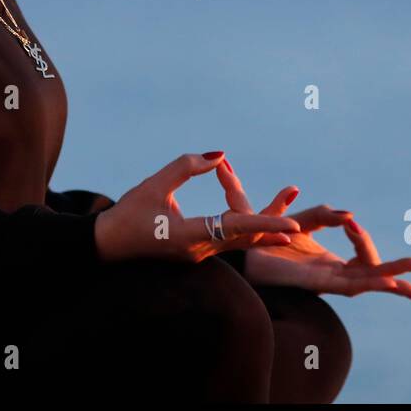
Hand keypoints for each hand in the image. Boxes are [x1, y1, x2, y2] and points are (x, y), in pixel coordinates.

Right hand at [92, 152, 302, 263]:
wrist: (107, 246)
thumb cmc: (127, 214)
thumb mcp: (153, 185)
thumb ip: (185, 167)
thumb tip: (218, 155)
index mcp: (189, 236)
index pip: (235, 228)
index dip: (266, 224)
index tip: (294, 226)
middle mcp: (198, 251)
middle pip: (244, 240)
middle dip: (273, 232)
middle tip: (303, 226)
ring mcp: (197, 255)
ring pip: (238, 244)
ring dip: (263, 234)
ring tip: (293, 227)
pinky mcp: (195, 253)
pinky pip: (227, 244)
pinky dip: (246, 234)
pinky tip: (262, 228)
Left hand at [216, 158, 410, 299]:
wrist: (238, 263)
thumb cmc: (246, 247)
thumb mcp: (258, 216)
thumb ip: (260, 196)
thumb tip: (257, 174)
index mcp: (319, 255)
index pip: (351, 248)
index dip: (354, 234)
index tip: (347, 218)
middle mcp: (327, 269)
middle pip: (366, 265)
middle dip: (392, 266)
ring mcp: (329, 277)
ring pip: (369, 275)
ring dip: (395, 271)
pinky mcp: (326, 285)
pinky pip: (358, 286)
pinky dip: (382, 285)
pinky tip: (402, 287)